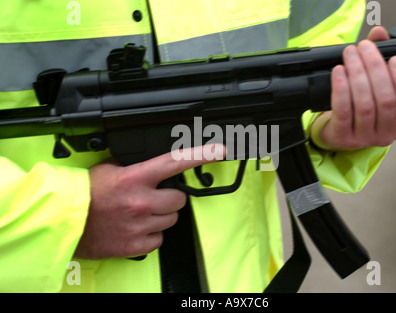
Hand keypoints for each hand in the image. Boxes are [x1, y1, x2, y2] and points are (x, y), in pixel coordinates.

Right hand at [74, 144, 225, 259]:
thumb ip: (136, 166)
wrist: (66, 222)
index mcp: (135, 178)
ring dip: (162, 216)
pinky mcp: (136, 245)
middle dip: (172, 197)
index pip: (175, 162)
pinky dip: (152, 234)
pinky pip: (159, 239)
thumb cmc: (86, 195)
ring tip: (142, 213)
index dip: (200, 155)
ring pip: (171, 219)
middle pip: (179, 199)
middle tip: (156, 197)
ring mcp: (140, 225)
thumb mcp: (110, 169)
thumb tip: (156, 166)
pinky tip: (137, 228)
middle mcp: (141, 202)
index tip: (218, 150)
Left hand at [310, 26, 395, 150]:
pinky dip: (341, 88)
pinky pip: (343, 111)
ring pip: (364, 105)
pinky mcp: (343, 137)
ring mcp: (364, 138)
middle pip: (386, 100)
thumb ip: (381, 56)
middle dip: (375, 68)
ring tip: (350, 55)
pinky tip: (339, 71)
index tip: (395, 59)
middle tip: (364, 47)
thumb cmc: (361, 104)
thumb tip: (379, 33)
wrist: (335, 129)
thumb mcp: (376, 83)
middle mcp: (387, 134)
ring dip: (356, 74)